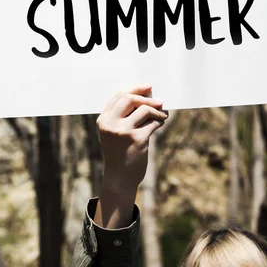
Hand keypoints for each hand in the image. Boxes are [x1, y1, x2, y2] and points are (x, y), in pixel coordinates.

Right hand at [94, 85, 167, 227]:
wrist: (119, 179)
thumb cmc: (119, 153)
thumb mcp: (115, 133)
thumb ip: (125, 116)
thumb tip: (147, 95)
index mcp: (103, 120)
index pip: (119, 96)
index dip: (135, 89)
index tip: (148, 87)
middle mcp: (111, 124)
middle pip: (130, 98)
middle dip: (147, 97)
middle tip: (159, 101)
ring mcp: (123, 132)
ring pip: (144, 109)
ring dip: (157, 110)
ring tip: (163, 114)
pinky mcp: (137, 139)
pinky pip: (153, 123)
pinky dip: (160, 121)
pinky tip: (162, 122)